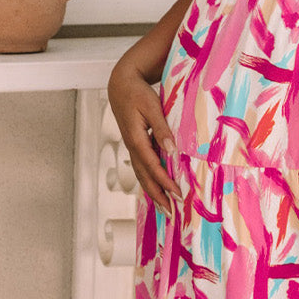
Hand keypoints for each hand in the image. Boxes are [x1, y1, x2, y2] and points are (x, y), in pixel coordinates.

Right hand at [107, 62, 181, 215]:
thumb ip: (161, 128)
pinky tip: (158, 189)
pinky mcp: (135, 145)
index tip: (178, 193)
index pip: (152, 166)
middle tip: (171, 212)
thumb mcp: (152, 106)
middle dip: (158, 195)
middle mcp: (132, 147)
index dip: (165, 181)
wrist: (120, 85)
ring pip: (142, 175)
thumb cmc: (137, 93)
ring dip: (153, 192)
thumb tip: (171, 148)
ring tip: (165, 208)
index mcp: (136, 139)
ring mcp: (132, 147)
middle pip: (144, 177)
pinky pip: (142, 168)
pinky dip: (150, 181)